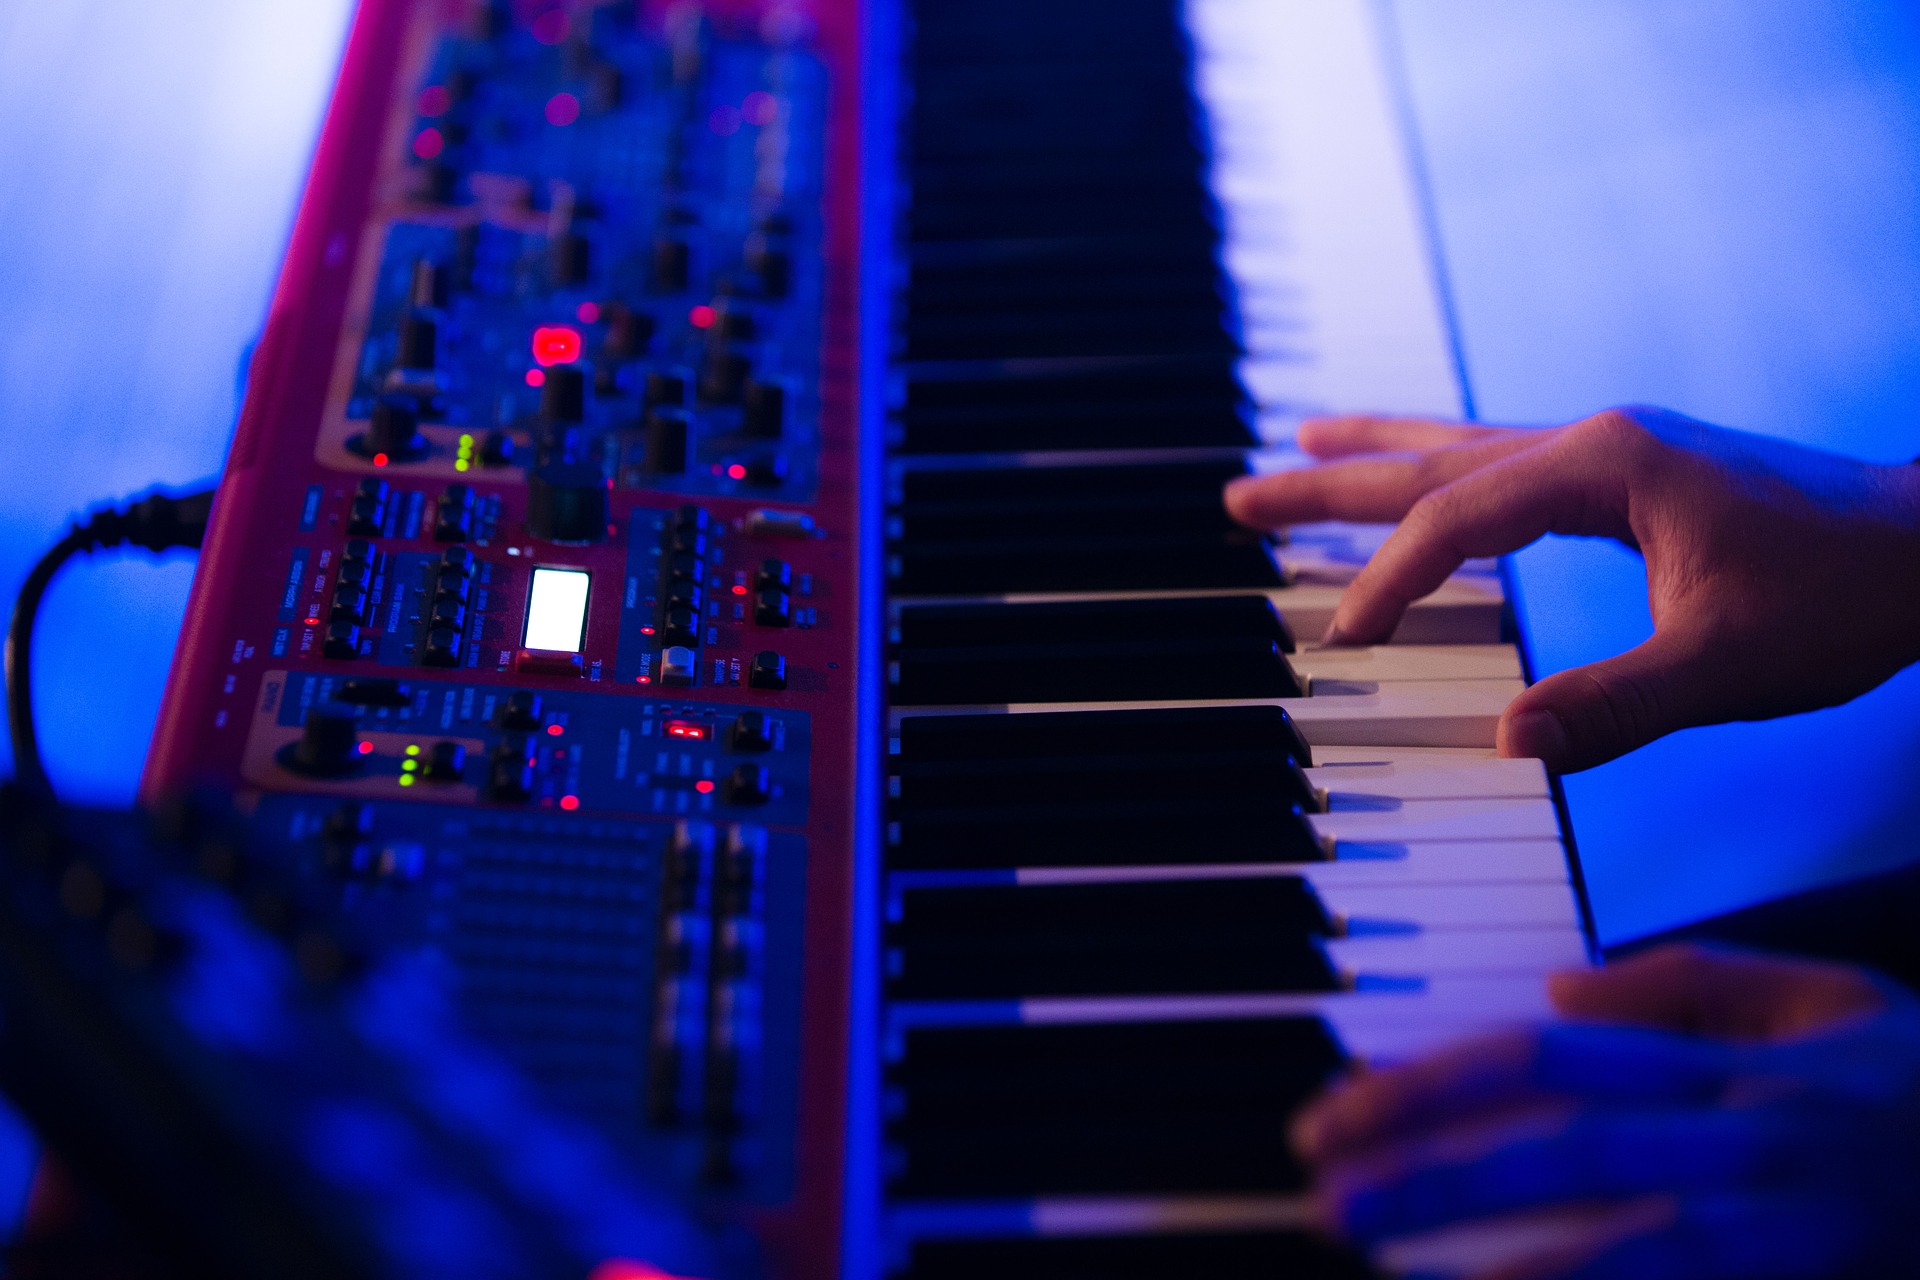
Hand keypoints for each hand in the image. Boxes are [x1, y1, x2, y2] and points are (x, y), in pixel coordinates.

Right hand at [1223, 408, 1919, 770]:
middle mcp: (1596, 442)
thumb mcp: (1729, 665)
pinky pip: (1501, 466)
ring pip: (1460, 448)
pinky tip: (1423, 477)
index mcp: (1607, 467)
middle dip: (1330, 480)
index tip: (1340, 640)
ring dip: (1375, 455)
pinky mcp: (1629, 475)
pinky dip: (1438, 471)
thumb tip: (1503, 743)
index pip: (1458, 517)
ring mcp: (1612, 451)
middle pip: (1431, 458)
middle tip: (1239, 496)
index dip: (1390, 580)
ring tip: (1300, 446)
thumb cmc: (1846, 595)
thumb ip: (1613, 705)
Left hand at [1293, 945, 1919, 1277]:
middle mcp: (1759, 1144)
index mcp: (1739, 1066)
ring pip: (1638, 1251)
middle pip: (1571, 1147)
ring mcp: (1794, 1232)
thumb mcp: (1827, 1007)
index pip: (1551, 1058)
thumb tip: (1559, 992)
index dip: (1432, 1083)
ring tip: (1399, 1279)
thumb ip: (1690, 986)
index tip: (1333, 1117)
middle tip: (1327, 1201)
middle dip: (1437, 1174)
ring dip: (1512, 1271)